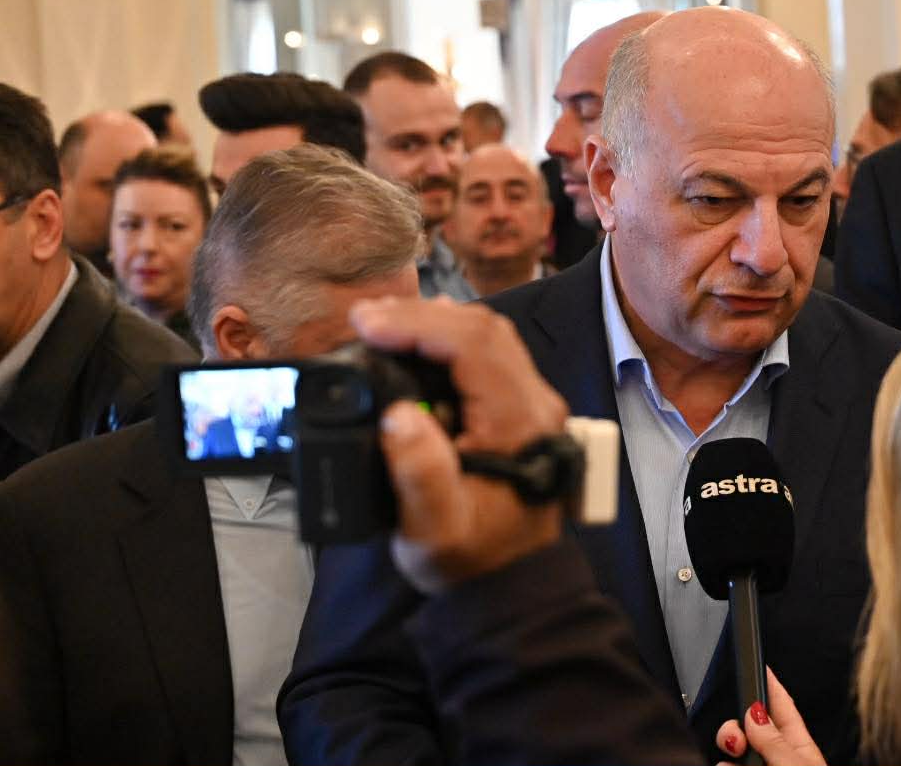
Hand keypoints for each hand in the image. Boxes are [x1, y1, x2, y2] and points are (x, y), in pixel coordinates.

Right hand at [351, 297, 569, 590]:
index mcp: (519, 422)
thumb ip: (420, 475)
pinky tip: (413, 345)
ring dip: (434, 324)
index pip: (473, 345)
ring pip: (488, 336)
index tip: (367, 324)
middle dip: (420, 316)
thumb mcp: (435, 531)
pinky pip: (487, 354)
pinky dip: (447, 340)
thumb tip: (398, 417)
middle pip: (483, 329)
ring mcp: (531, 403)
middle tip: (366, 320)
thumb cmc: (471, 561)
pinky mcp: (519, 409)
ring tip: (382, 327)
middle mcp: (535, 403)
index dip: (417, 325)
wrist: (506, 585)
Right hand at [715, 670, 825, 765]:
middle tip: (736, 736)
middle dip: (737, 723)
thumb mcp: (794, 765)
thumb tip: (754, 714)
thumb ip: (774, 741)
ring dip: (728, 745)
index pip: (783, 707)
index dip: (770, 685)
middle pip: (751, 726)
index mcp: (800, 749)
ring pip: (736, 749)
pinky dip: (723, 765)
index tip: (758, 665)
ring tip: (730, 756)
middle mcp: (779, 759)